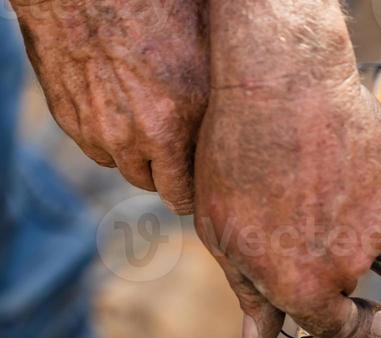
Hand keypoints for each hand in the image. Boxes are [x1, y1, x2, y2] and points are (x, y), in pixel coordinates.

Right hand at [12, 0, 208, 213]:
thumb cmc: (157, 4)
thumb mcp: (204, 52)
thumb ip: (212, 105)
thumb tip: (231, 134)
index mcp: (172, 124)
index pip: (183, 195)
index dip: (193, 192)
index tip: (198, 184)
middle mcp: (134, 137)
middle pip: (153, 184)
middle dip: (165, 171)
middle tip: (175, 146)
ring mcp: (97, 129)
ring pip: (121, 165)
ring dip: (134, 152)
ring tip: (144, 118)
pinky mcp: (68, 117)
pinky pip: (93, 144)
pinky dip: (105, 133)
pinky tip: (115, 103)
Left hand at [194, 0, 380, 337]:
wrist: (281, 82)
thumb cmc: (238, 156)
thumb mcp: (224, 235)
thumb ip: (251, 294)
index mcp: (304, 287)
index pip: (337, 328)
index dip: (351, 328)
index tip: (368, 320)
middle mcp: (349, 264)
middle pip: (346, 279)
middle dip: (326, 261)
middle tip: (298, 214)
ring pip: (368, 238)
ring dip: (347, 221)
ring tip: (312, 177)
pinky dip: (368, 188)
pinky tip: (336, 161)